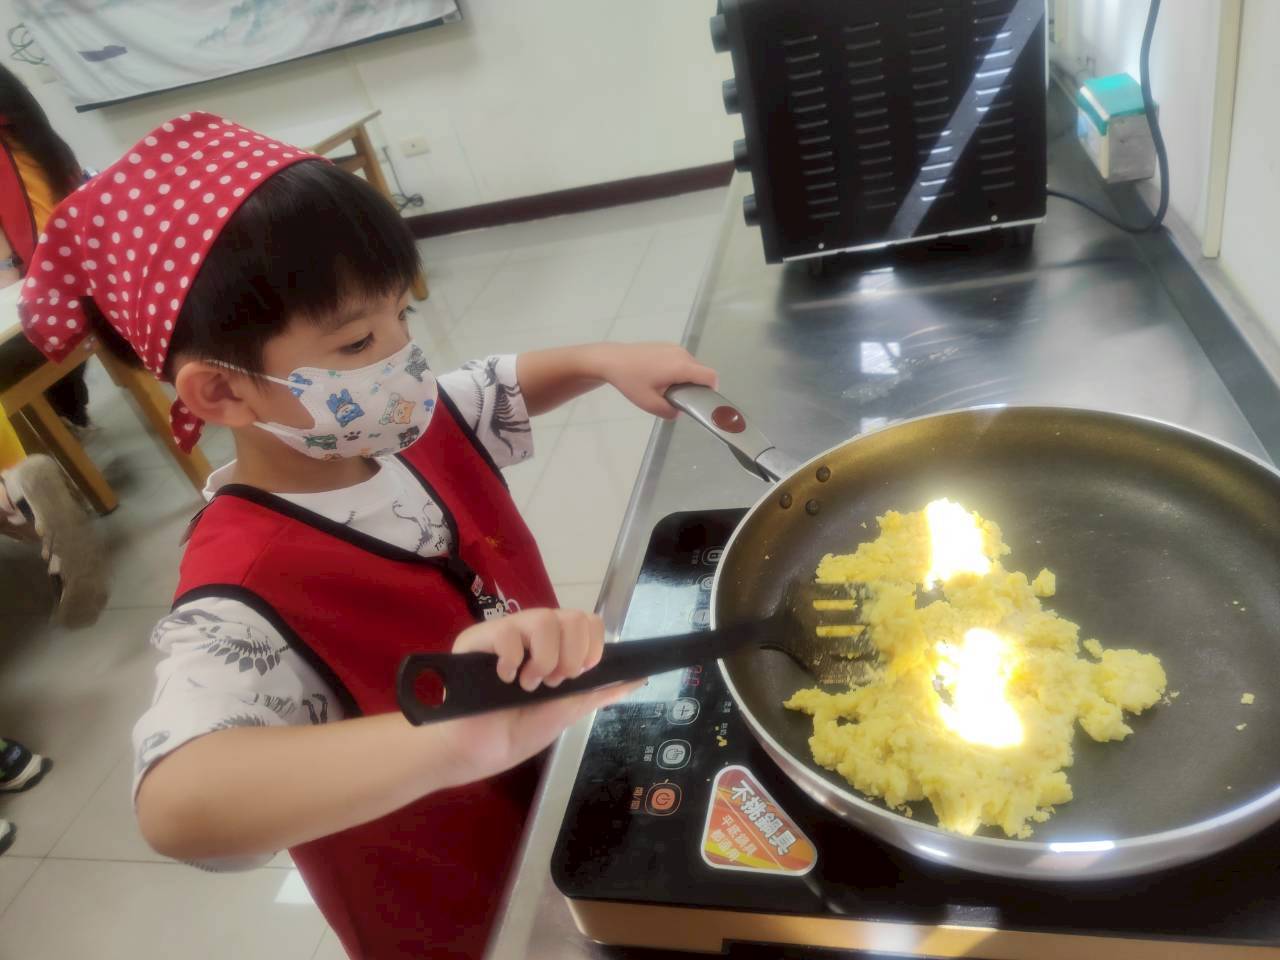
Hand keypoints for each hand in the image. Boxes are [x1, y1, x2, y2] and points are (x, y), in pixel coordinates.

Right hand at [438, 609, 635, 787]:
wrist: (475, 753)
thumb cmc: (517, 731)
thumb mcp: (566, 712)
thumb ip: (598, 692)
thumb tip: (637, 678)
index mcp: (556, 648)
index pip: (588, 622)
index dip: (592, 646)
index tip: (580, 675)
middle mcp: (534, 635)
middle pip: (571, 616)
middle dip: (571, 656)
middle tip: (554, 683)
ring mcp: (507, 634)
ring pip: (543, 618)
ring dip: (544, 658)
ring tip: (528, 685)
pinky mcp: (478, 640)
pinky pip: (507, 631)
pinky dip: (512, 659)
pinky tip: (505, 678)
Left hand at [598, 343, 718, 418]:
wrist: (611, 359)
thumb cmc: (630, 380)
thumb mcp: (649, 403)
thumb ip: (669, 411)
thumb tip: (678, 412)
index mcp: (681, 366)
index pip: (710, 376)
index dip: (711, 391)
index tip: (700, 402)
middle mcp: (682, 354)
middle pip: (701, 372)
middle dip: (695, 387)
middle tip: (678, 399)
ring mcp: (674, 347)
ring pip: (691, 366)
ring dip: (685, 379)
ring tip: (666, 389)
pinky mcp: (666, 346)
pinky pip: (681, 360)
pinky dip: (678, 371)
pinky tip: (659, 378)